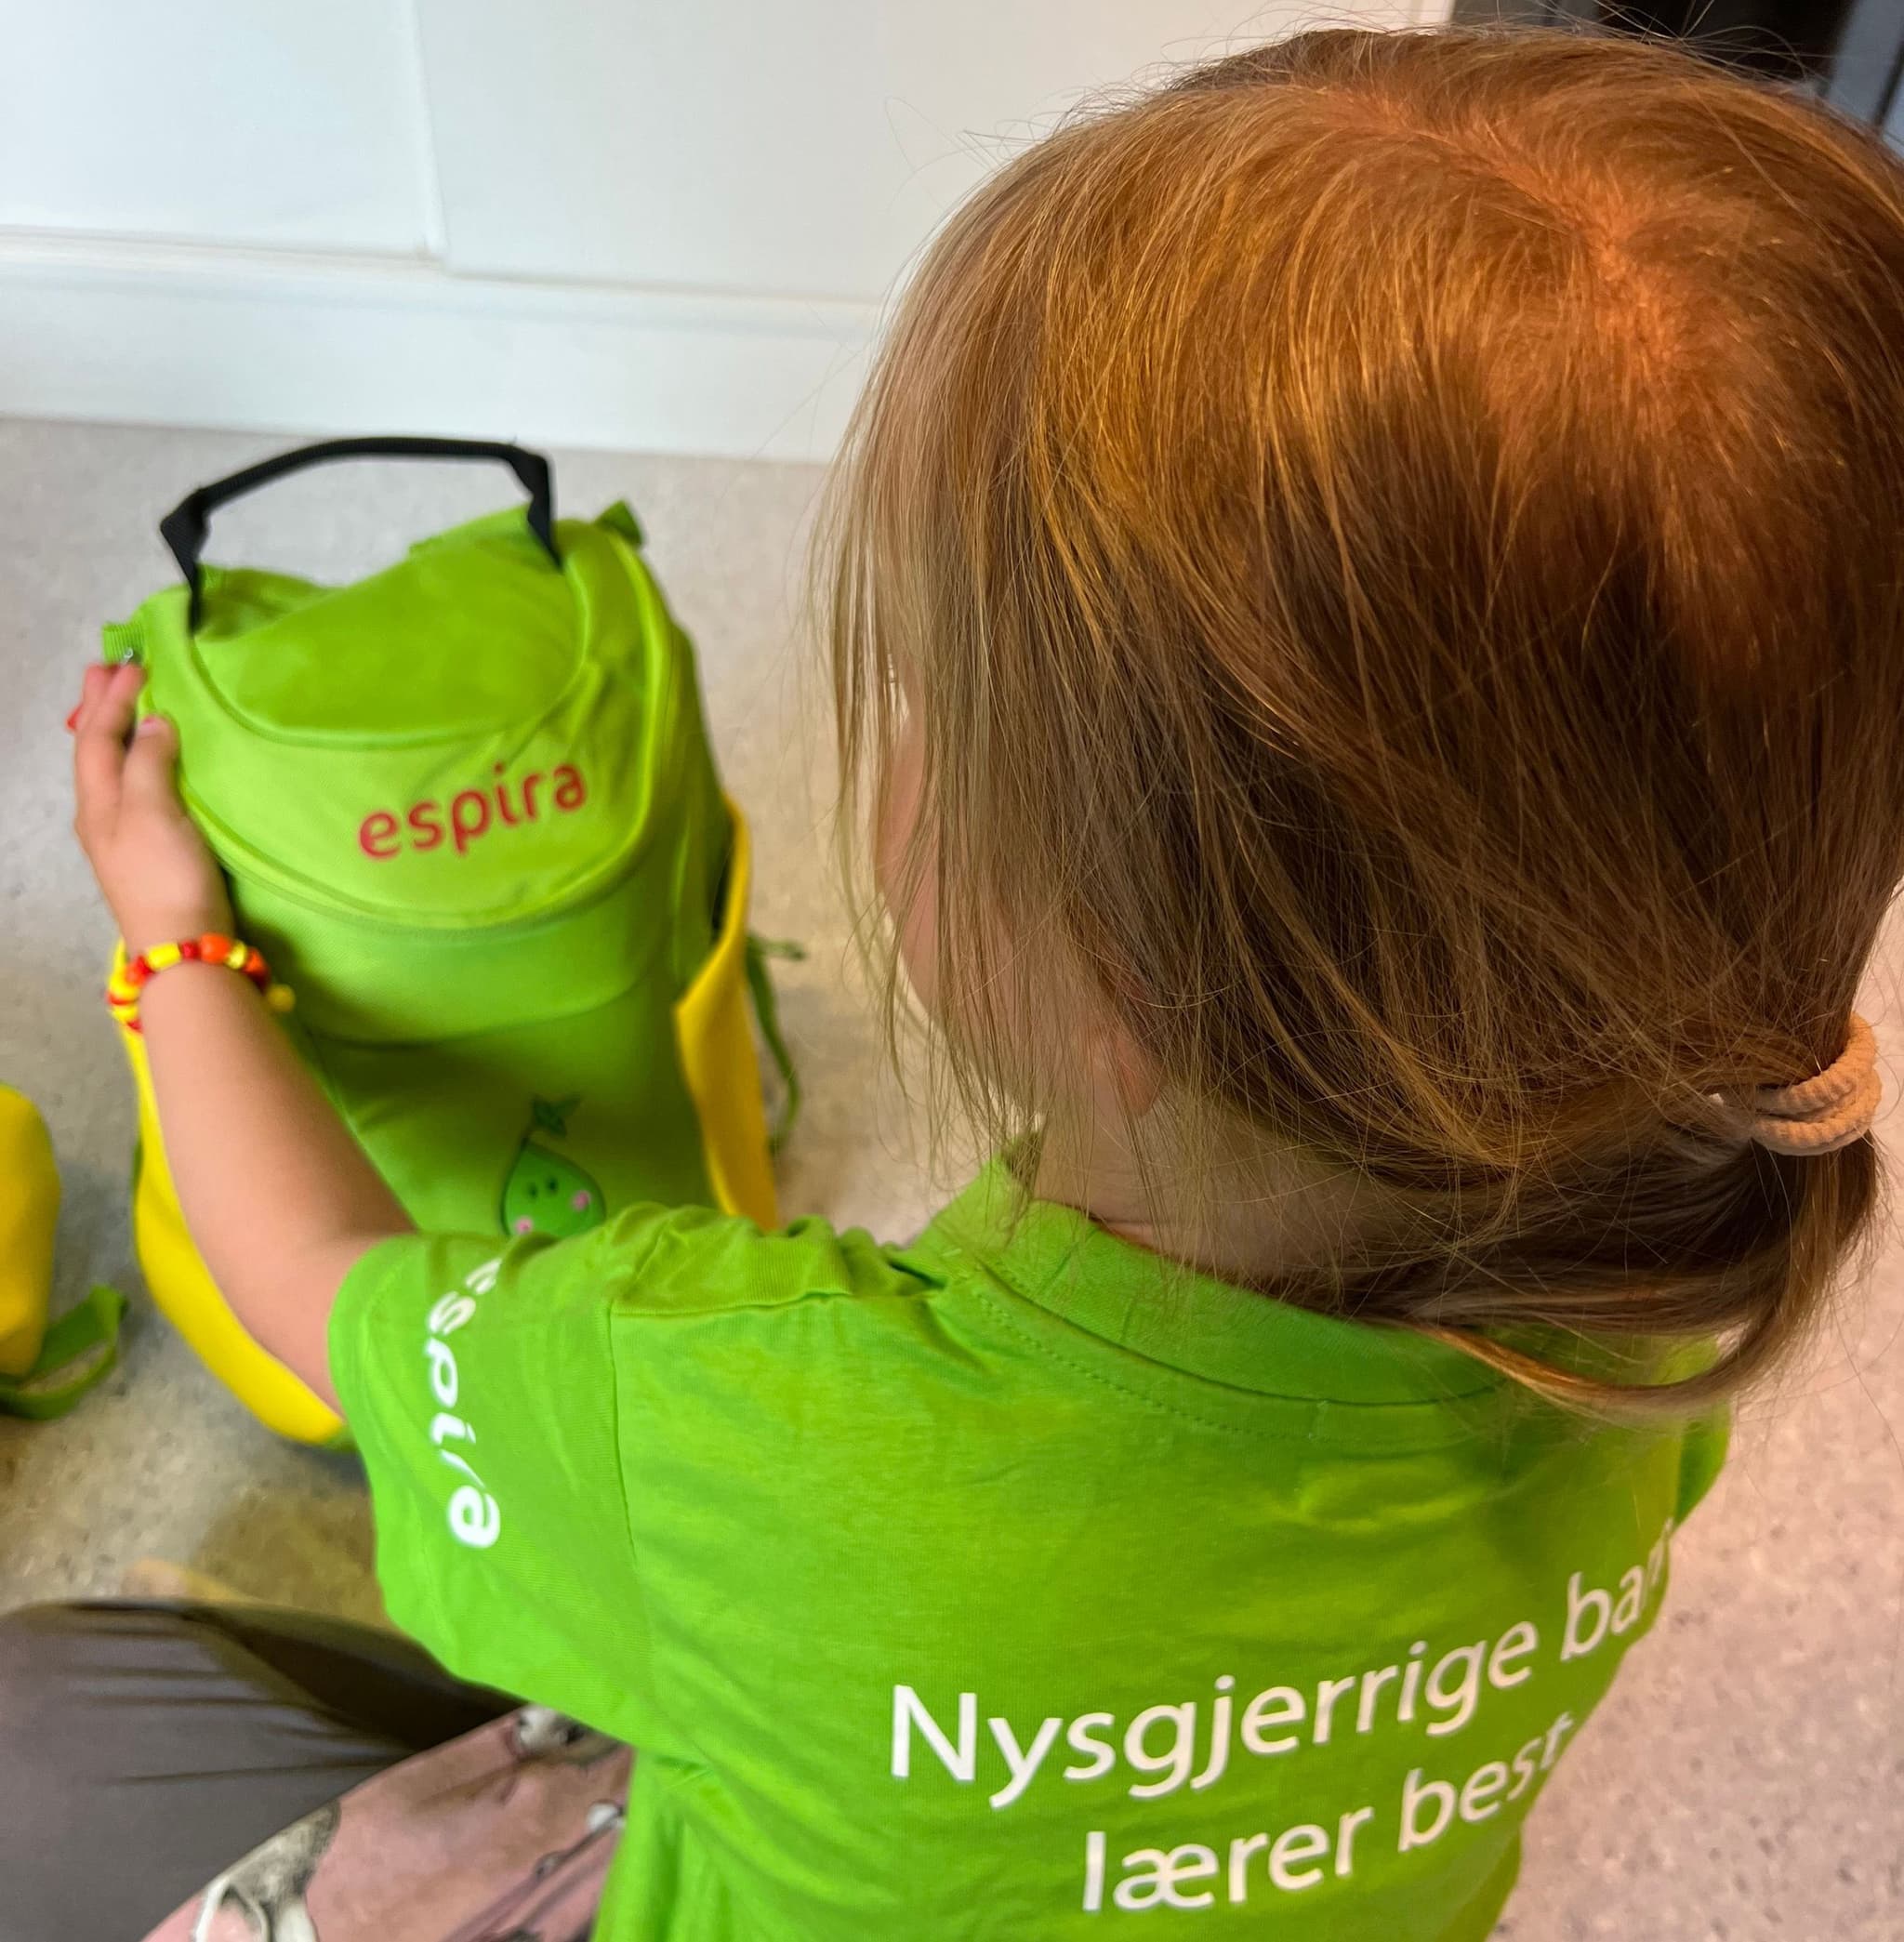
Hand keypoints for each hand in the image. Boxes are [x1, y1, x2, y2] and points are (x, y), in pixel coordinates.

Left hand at [71, 661, 231, 956]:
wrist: (183, 946)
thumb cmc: (166, 876)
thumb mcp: (154, 813)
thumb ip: (150, 763)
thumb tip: (154, 722)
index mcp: (97, 801)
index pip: (98, 737)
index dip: (113, 700)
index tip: (134, 663)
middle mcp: (102, 813)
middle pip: (96, 749)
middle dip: (102, 707)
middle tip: (110, 668)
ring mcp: (123, 834)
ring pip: (112, 768)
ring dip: (118, 729)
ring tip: (126, 702)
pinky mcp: (149, 850)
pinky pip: (133, 786)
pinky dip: (137, 758)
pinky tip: (151, 758)